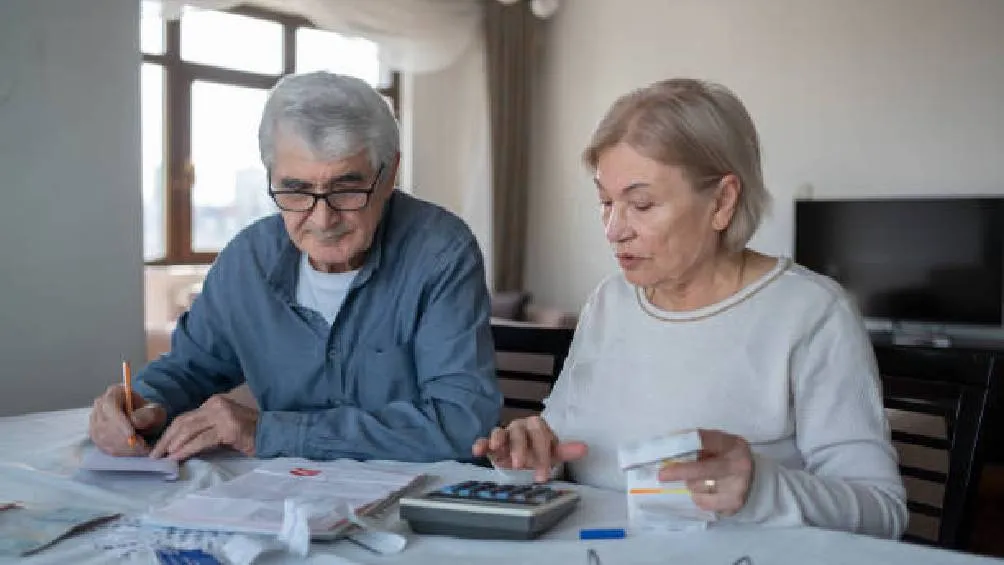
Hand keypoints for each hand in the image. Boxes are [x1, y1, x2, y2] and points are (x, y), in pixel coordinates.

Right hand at [89, 385, 166, 455]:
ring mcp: (94, 421)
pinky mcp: (95, 436)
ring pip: (104, 438)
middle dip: (124, 439)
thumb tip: (134, 420)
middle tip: (143, 447)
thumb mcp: (155, 410)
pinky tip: (134, 452)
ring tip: (142, 449)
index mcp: (113, 393)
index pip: (110, 407)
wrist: (143, 419)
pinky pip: (104, 447)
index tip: (132, 436)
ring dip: (123, 447)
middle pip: (105, 425)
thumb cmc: (149, 413)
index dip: (120, 422)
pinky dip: (120, 452)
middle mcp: (99, 406)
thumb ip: (148, 414)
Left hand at [150, 394, 257, 460]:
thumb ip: (204, 430)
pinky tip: (178, 457)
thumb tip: (178, 446)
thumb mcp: (222, 427)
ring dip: (173, 445)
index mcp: (213, 403)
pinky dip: (187, 449)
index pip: (184, 417)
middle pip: (182, 422)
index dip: (168, 433)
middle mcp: (216, 405)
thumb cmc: (249, 434)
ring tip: (163, 458)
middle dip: (166, 440)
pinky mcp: (228, 428)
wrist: (273, 434)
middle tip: (154, 456)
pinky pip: (201, 440)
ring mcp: (222, 415)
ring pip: (189, 429)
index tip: (158, 448)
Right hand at [471, 415, 587, 481]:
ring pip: (501, 433)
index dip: (542, 455)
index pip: (541, 436)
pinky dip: (480, 443)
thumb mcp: (552, 453)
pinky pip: (485, 440)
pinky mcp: (491, 443)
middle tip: (521, 465)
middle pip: (520, 433)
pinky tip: (477, 450)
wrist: (521, 457)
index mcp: (537, 426)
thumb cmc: (537, 452)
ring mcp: (505, 433)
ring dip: (500, 441)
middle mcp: (520, 426)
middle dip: (521, 449)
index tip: (543, 475)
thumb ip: (566, 451)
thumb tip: (584, 448)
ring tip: (498, 451)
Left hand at [657, 429, 753, 515]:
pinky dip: (698, 497)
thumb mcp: (718, 445)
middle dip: (681, 471)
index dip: (685, 445)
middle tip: (662, 475)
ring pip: (699, 488)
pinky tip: (706, 492)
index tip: (667, 450)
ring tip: (700, 480)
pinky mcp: (734, 504)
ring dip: (691, 484)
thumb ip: (698, 444)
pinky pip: (704, 503)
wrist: (755, 479)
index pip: (705, 441)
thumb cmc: (727, 458)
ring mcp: (738, 487)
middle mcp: (738, 465)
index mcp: (732, 444)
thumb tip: (668, 448)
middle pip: (704, 470)